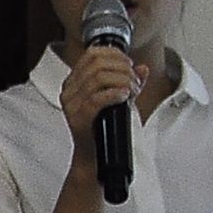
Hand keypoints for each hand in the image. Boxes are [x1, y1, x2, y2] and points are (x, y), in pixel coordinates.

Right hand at [59, 44, 150, 168]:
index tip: (129, 64)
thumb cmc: (103, 129)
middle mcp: (69, 90)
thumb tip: (143, 69)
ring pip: (98, 78)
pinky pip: (96, 99)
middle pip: (97, 63)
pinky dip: (114, 93)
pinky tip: (124, 96)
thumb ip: (129, 82)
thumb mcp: (118, 100)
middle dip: (122, 68)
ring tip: (132, 91)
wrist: (95, 158)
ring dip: (122, 81)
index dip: (115, 54)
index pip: (92, 54)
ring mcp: (72, 104)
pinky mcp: (78, 118)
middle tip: (134, 81)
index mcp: (74, 82)